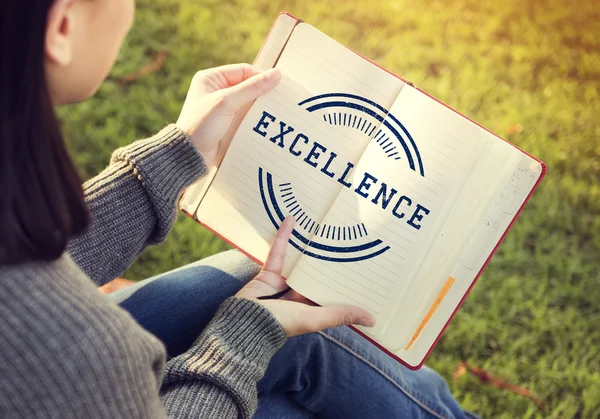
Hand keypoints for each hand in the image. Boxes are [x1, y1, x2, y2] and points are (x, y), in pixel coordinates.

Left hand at [176, 63, 280, 164]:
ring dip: (260, 107)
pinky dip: (255, 118)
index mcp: (211, 78)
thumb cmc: (201, 125)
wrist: (190, 155)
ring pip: (248, 102)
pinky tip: (266, 122)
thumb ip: (252, 88)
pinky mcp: (227, 122)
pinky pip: (246, 115)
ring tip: (276, 111)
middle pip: (247, 86)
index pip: (243, 71)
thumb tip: (276, 74)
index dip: (261, 76)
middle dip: (262, 93)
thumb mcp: (226, 102)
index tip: (278, 85)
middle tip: (280, 99)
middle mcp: (216, 90)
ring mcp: (222, 107)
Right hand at [236, 217, 376, 336]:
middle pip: (316, 275)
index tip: (361, 269)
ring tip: (322, 228)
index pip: (331, 294)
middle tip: (346, 241)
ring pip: (299, 262)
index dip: (345, 283)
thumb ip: (342, 315)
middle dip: (329, 261)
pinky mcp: (268, 273)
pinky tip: (292, 220)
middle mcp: (298, 297)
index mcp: (311, 309)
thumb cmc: (282, 323)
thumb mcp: (316, 318)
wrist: (246, 322)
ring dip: (308, 247)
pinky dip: (283, 237)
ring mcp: (283, 284)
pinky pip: (278, 252)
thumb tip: (373, 320)